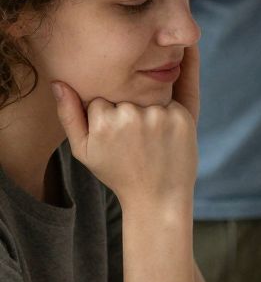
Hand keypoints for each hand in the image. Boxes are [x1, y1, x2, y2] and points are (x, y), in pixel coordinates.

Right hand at [52, 80, 197, 208]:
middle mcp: (130, 114)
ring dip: (149, 109)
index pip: (99, 100)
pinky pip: (172, 98)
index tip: (114, 140)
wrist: (158, 199)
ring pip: (148, 94)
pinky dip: (170, 112)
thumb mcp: (84, 151)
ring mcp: (158, 115)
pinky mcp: (182, 116)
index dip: (107, 118)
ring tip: (151, 140)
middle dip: (128, 111)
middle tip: (135, 141)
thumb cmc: (118, 174)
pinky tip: (168, 136)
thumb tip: (57, 83)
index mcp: (103, 121)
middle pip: (124, 93)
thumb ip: (69, 116)